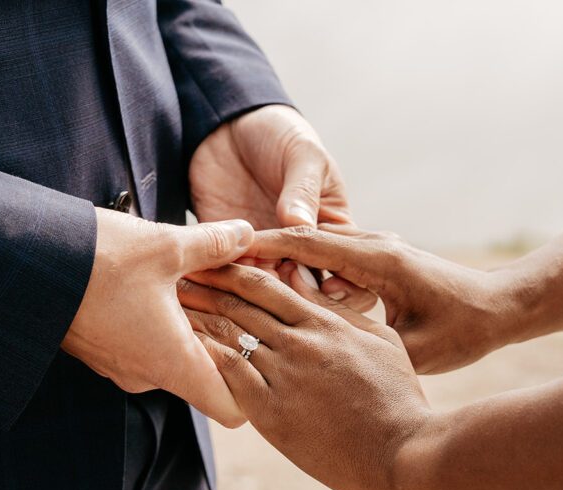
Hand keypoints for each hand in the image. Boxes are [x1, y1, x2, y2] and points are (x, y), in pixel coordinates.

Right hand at [61, 207, 253, 426]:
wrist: (20, 261)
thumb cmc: (93, 258)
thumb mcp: (165, 245)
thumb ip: (215, 245)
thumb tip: (250, 234)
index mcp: (173, 364)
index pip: (233, 410)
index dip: (254, 387)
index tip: (261, 349)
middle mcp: (150, 377)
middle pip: (209, 380)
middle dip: (226, 342)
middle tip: (239, 300)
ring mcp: (124, 367)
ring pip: (177, 359)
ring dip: (193, 328)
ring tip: (198, 284)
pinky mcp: (104, 351)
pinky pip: (148, 348)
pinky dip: (164, 324)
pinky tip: (163, 286)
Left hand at [178, 262, 432, 489]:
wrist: (402, 453)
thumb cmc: (397, 397)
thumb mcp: (377, 340)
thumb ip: (336, 310)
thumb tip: (302, 281)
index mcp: (325, 322)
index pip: (267, 283)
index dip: (233, 268)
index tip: (209, 260)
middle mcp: (300, 342)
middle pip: (240, 303)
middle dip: (205, 285)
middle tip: (175, 274)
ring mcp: (284, 377)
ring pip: (229, 335)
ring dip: (197, 316)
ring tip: (171, 304)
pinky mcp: (272, 413)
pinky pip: (228, 377)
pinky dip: (205, 357)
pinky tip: (182, 348)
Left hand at [189, 104, 374, 308]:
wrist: (229, 125)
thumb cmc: (280, 134)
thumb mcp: (302, 155)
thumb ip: (302, 190)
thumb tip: (301, 224)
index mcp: (334, 230)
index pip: (347, 270)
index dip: (338, 285)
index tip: (317, 278)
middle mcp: (303, 251)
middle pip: (307, 291)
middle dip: (292, 292)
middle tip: (274, 275)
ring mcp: (267, 254)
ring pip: (268, 291)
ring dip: (256, 291)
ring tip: (244, 279)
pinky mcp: (231, 251)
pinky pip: (231, 275)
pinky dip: (224, 279)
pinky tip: (216, 273)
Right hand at [245, 224, 523, 372]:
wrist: (504, 306)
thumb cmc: (467, 329)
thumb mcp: (417, 348)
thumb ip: (367, 348)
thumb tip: (318, 361)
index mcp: (379, 260)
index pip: (306, 244)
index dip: (262, 249)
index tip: (223, 257)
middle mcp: (374, 246)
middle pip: (302, 238)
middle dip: (258, 248)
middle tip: (215, 263)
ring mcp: (377, 249)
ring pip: (314, 245)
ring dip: (276, 255)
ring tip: (234, 271)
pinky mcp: (379, 260)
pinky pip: (330, 257)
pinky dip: (300, 265)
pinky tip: (277, 285)